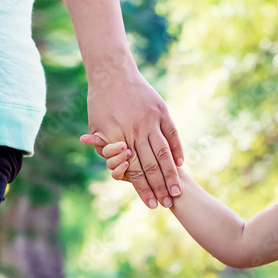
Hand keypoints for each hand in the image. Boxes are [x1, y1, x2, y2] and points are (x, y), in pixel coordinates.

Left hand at [86, 64, 183, 208]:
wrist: (111, 72)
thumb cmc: (100, 102)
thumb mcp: (96, 127)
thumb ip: (104, 148)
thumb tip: (113, 168)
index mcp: (120, 138)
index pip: (134, 171)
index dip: (143, 189)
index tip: (152, 204)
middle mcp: (137, 131)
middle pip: (151, 166)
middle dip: (160, 187)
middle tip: (169, 204)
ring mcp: (151, 120)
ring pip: (163, 152)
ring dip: (171, 174)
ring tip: (178, 190)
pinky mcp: (161, 111)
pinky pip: (172, 134)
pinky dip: (177, 149)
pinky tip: (181, 163)